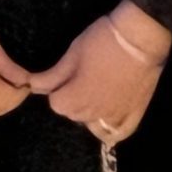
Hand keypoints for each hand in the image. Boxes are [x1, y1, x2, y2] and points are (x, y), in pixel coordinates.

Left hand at [33, 1, 171, 143]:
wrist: (140, 38)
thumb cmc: (101, 42)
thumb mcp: (72, 55)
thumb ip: (51, 77)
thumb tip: (31, 86)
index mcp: (76, 100)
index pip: (56, 104)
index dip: (58, 88)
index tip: (65, 76)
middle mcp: (94, 114)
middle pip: (74, 114)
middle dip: (72, 99)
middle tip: (81, 78)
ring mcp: (116, 117)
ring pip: (93, 125)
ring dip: (90, 113)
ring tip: (96, 91)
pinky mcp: (134, 114)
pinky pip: (118, 133)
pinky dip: (111, 129)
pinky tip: (109, 117)